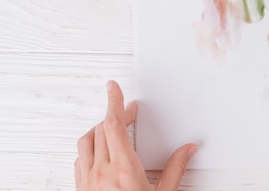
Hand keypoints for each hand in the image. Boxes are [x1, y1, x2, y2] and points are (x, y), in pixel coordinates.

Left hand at [75, 80, 196, 190]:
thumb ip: (175, 170)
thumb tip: (188, 149)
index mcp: (123, 169)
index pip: (112, 124)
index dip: (113, 101)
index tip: (113, 87)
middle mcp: (100, 173)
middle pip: (100, 129)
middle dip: (114, 115)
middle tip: (129, 111)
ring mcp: (86, 182)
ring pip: (86, 142)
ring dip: (99, 130)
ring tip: (112, 128)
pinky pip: (80, 160)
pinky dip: (90, 148)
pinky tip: (99, 152)